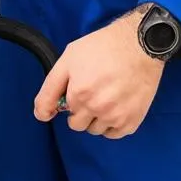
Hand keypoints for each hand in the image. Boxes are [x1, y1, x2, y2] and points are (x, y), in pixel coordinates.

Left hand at [33, 8, 164, 138]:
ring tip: (104, 97)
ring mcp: (115, 117)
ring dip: (95, 118)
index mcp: (78, 92)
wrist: (138, 46)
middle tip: (89, 93)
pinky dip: (112, 124)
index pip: (58, 111)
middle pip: (77, 124)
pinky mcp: (132, 121)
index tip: (70, 96)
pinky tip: (115, 106)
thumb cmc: (101, 48)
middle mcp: (96, 108)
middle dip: (78, 111)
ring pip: (95, 130)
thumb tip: (42, 114)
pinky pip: (114, 134)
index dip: (63, 101)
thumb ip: (50, 88)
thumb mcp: (68, 59)